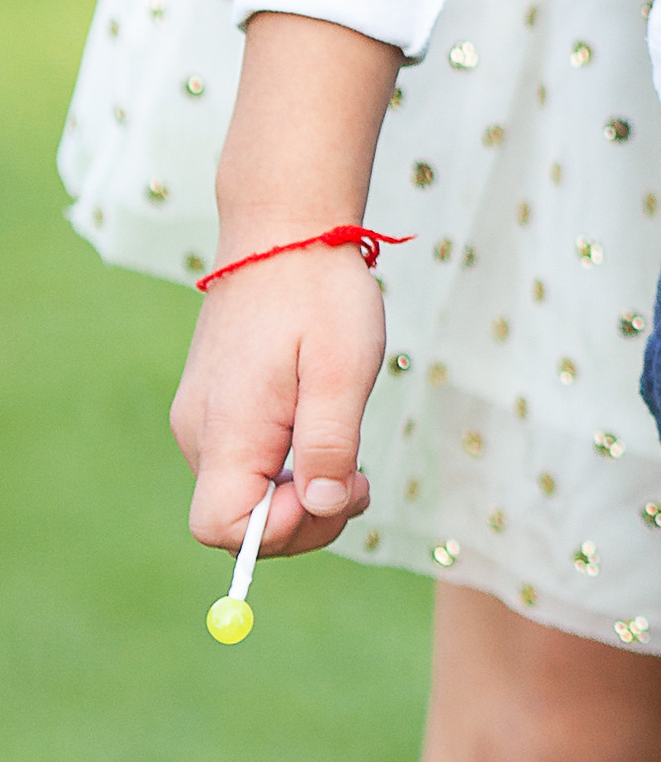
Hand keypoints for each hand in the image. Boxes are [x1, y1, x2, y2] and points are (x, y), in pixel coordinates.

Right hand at [172, 245, 383, 560]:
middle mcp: (200, 432)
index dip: (281, 530)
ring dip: (298, 494)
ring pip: (243, 495)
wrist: (284, 231)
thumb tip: (322, 507)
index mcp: (228, 427)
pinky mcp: (215, 407)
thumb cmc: (318, 293)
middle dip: (303, 518)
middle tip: (359, 478)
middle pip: (236, 520)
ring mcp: (203, 419)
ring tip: (346, 450)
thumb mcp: (343, 367)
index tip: (334, 487)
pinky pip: (244, 465)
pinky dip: (285, 469)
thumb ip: (331, 443)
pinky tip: (320, 430)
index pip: (222, 527)